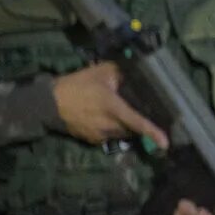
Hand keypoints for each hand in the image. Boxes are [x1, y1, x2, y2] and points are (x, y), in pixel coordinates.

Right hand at [52, 62, 168, 149]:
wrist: (49, 103)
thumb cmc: (77, 85)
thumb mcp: (101, 72)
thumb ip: (121, 72)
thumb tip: (136, 71)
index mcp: (113, 107)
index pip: (137, 121)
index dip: (152, 132)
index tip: (165, 143)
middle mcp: (108, 125)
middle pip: (132, 130)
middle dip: (140, 125)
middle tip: (145, 112)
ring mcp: (98, 135)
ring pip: (121, 134)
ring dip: (126, 126)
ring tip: (124, 113)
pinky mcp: (91, 139)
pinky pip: (109, 136)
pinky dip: (113, 129)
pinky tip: (108, 118)